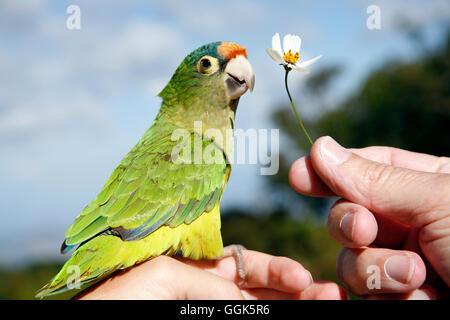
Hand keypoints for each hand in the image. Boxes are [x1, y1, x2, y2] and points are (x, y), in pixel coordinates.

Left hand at [75, 250, 345, 298]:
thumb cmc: (118, 302)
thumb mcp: (161, 277)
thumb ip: (209, 282)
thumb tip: (247, 299)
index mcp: (190, 272)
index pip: (243, 266)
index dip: (275, 271)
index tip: (303, 278)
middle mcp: (203, 294)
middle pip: (260, 290)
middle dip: (297, 292)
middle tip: (331, 295)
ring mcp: (206, 311)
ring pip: (259, 308)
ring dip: (294, 306)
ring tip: (329, 303)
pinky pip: (245, 316)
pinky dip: (274, 314)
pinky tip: (296, 313)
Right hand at [289, 136, 449, 298]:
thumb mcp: (439, 201)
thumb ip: (374, 178)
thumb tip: (321, 148)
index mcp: (427, 187)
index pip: (366, 168)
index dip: (330, 170)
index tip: (300, 175)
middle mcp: (411, 224)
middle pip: (347, 214)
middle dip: (349, 223)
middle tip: (365, 229)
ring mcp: (402, 264)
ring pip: (351, 259)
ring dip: (376, 269)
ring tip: (419, 278)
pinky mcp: (399, 298)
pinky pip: (363, 293)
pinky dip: (383, 295)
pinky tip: (419, 297)